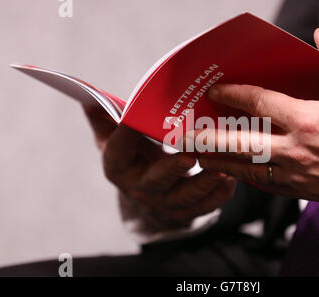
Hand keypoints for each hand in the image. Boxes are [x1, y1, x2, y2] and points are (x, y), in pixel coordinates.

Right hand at [83, 105, 235, 231]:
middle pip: (155, 181)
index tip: (138, 117)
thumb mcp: (115, 140)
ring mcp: (163, 203)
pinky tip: (230, 180)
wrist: (147, 191)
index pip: (118, 151)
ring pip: (184, 198)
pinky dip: (218, 195)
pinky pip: (203, 207)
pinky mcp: (185, 211)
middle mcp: (139, 188)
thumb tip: (87, 98)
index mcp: (119, 167)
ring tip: (221, 169)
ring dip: (203, 184)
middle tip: (189, 155)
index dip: (126, 135)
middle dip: (172, 169)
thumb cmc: (134, 156)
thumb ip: (105, 120)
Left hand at [196, 28, 318, 221]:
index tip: (217, 91)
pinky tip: (236, 172)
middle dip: (209, 139)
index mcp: (310, 120)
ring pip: (249, 169)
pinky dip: (248, 177)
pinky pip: (266, 184)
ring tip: (200, 157)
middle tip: (185, 136)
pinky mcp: (303, 191)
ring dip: (222, 163)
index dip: (234, 94)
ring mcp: (298, 175)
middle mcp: (298, 150)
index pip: (260, 103)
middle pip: (242, 144)